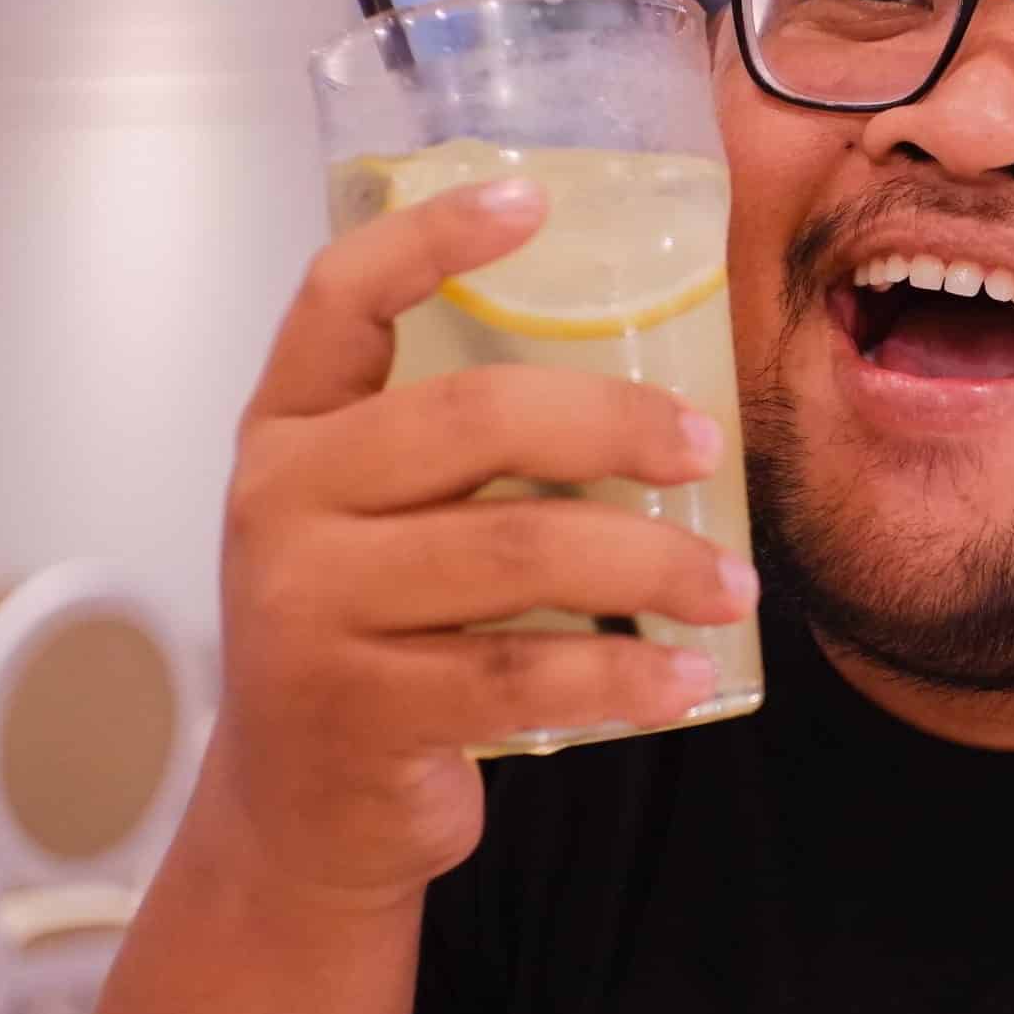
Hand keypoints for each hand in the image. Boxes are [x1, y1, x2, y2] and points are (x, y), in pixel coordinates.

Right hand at [198, 176, 757, 909]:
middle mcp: (280, 503)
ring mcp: (307, 610)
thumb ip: (457, 455)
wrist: (299, 815)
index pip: (338, 297)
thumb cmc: (374, 639)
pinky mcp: (356, 711)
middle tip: (708, 450)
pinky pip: (522, 678)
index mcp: (288, 430)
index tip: (535, 198)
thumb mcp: (377, 524)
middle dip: (618, 425)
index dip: (432, 238)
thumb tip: (657, 391)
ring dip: (653, 565)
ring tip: (732, 585)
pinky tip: (686, 677)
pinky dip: (624, 676)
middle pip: (474, 419)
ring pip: (517, 553)